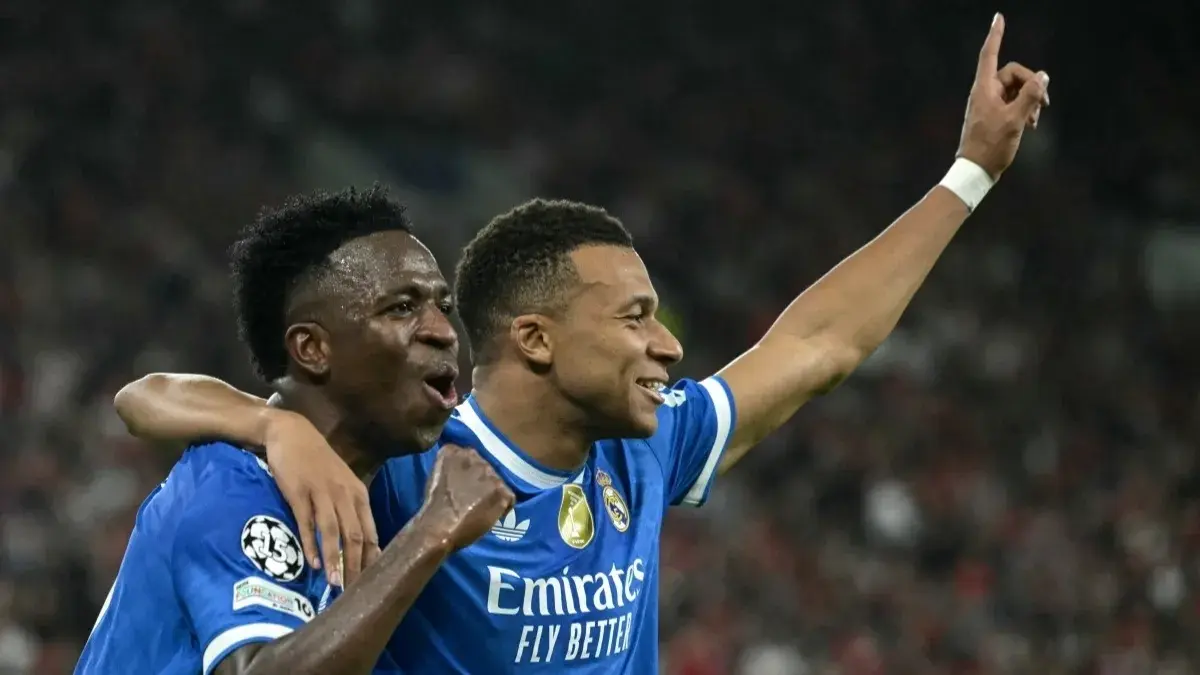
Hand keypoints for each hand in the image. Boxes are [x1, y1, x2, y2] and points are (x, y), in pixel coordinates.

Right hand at [262, 410, 378, 586]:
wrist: (289, 432)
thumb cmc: (316, 461)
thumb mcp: (340, 482)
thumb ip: (349, 508)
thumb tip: (357, 543)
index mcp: (358, 493)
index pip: (370, 531)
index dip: (371, 559)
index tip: (371, 583)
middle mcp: (344, 494)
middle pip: (355, 535)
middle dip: (355, 566)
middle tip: (353, 592)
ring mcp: (322, 492)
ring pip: (334, 531)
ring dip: (335, 559)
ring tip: (335, 584)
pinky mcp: (299, 491)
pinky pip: (307, 521)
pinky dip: (311, 543)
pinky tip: (312, 563)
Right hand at [417, 444, 514, 550]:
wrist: (439, 527)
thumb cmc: (433, 507)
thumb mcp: (436, 477)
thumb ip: (450, 467)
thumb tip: (460, 471)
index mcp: (454, 452)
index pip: (468, 455)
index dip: (468, 472)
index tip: (463, 485)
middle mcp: (475, 458)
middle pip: (484, 468)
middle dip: (481, 482)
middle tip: (473, 498)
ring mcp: (490, 474)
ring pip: (497, 482)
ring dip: (491, 493)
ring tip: (481, 508)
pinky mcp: (501, 491)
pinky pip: (509, 497)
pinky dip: (503, 506)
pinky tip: (491, 515)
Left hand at [957, 13, 1050, 178]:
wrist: (976, 171)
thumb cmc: (991, 146)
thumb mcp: (1016, 119)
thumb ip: (1030, 96)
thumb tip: (1043, 76)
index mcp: (984, 89)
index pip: (990, 54)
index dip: (996, 35)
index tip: (998, 17)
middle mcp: (985, 92)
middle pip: (1014, 74)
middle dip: (1032, 85)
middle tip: (1044, 104)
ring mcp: (990, 104)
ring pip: (1017, 90)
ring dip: (1030, 101)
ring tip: (1034, 120)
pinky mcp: (995, 115)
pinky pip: (1014, 102)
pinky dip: (1024, 109)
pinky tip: (1031, 125)